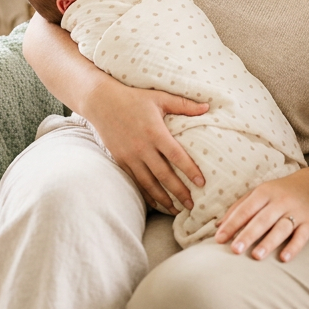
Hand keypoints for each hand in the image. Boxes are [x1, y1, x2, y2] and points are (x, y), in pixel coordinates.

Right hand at [83, 77, 208, 213]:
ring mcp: (130, 156)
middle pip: (164, 175)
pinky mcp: (120, 160)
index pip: (177, 156)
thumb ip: (183, 105)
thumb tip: (207, 107)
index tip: (202, 183)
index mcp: (155, 132)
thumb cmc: (134, 98)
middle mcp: (142, 147)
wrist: (101, 101)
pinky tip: (156, 202)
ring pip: (149, 183)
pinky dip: (146, 194)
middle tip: (192, 205)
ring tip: (176, 210)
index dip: (190, 170)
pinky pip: (135, 181)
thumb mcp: (159, 98)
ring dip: (163, 199)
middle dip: (179, 192)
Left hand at [213, 171, 308, 262]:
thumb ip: (239, 208)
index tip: (219, 239)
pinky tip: (284, 258)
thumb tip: (218, 226)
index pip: (246, 209)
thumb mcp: (259, 193)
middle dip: (248, 235)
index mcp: (265, 192)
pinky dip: (293, 247)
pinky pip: (302, 236)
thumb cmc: (280, 192)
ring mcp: (297, 212)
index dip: (232, 224)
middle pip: (262, 219)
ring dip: (268, 242)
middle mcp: (281, 201)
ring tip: (256, 256)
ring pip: (281, 228)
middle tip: (234, 249)